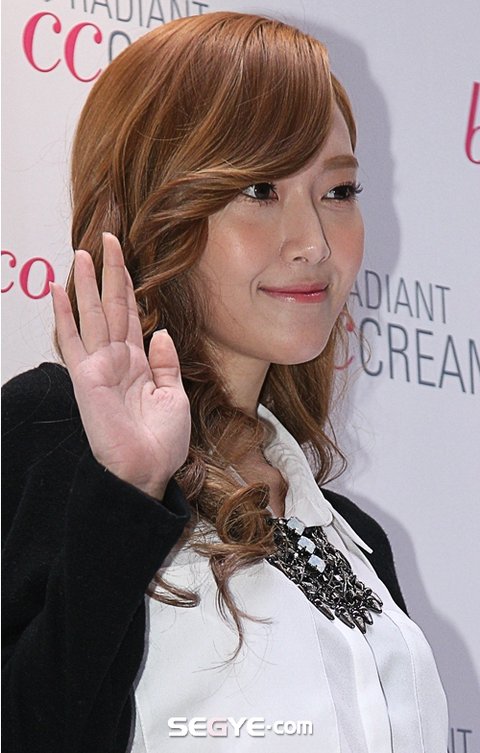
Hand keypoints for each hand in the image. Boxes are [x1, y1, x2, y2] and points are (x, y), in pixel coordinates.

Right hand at [51, 233, 190, 499]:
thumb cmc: (163, 442)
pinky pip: (73, 340)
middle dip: (110, 273)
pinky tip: (59, 291)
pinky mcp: (86, 377)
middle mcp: (118, 360)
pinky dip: (65, 315)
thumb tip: (161, 333)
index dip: (129, 287)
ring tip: (82, 253)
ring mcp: (100, 366)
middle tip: (107, 238)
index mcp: (140, 364)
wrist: (150, 469)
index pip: (132, 316)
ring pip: (92, 315)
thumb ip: (167, 363)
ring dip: (87, 283)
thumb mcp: (175, 396)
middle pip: (112, 306)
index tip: (126, 260)